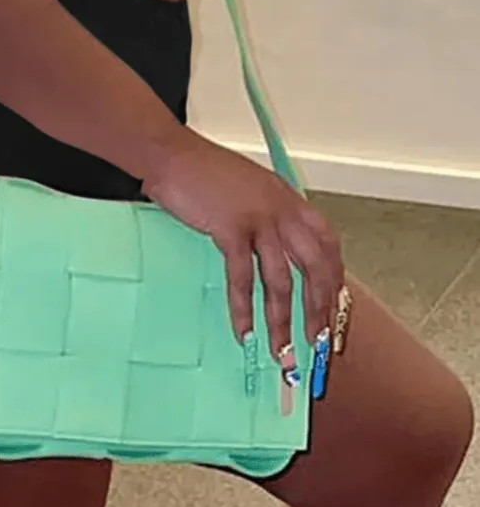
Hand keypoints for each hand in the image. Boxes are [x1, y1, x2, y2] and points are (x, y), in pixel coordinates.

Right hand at [144, 130, 344, 359]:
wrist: (173, 154)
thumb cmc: (205, 171)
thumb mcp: (252, 188)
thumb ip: (269, 214)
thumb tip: (276, 251)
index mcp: (290, 199)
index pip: (328, 246)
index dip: (334, 281)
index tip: (332, 312)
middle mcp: (283, 209)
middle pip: (315, 267)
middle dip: (318, 310)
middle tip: (315, 343)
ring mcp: (258, 219)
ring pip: (281, 281)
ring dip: (282, 321)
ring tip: (282, 352)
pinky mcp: (230, 229)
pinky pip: (242, 278)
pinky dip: (243, 309)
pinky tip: (243, 331)